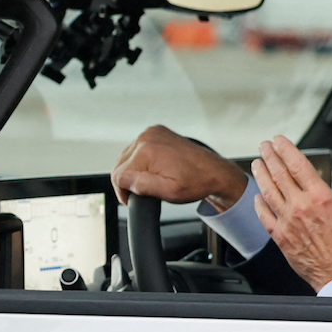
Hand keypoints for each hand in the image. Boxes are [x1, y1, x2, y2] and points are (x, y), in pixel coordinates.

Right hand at [112, 125, 247, 209]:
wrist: (213, 171)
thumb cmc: (196, 182)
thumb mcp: (168, 192)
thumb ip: (141, 185)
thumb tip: (122, 180)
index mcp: (148, 151)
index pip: (118, 174)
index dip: (123, 192)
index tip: (131, 199)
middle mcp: (148, 137)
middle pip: (120, 164)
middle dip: (127, 181)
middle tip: (143, 192)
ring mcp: (152, 132)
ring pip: (127, 157)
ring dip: (133, 171)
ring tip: (151, 181)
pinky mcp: (156, 132)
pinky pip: (137, 149)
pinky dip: (140, 161)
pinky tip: (152, 169)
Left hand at [251, 136, 331, 291]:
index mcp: (321, 198)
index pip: (297, 165)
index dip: (285, 149)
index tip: (279, 141)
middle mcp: (300, 207)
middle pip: (279, 174)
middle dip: (270, 157)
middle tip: (265, 146)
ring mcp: (287, 222)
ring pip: (268, 192)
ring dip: (261, 175)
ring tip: (257, 163)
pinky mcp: (280, 237)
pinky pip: (264, 216)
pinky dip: (259, 203)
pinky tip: (257, 196)